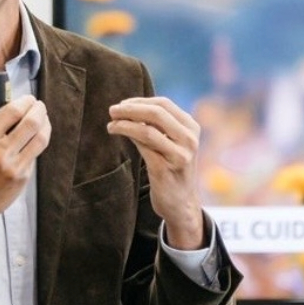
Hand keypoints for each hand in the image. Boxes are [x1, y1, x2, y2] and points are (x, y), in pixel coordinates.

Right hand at [0, 95, 50, 256]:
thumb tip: (19, 113)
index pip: (12, 110)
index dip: (26, 102)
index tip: (30, 99)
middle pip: (31, 122)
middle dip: (40, 110)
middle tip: (41, 107)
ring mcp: (13, 164)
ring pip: (39, 137)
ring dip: (46, 125)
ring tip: (44, 121)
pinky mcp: (22, 177)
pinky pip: (35, 155)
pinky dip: (38, 144)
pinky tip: (37, 140)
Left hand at [108, 97, 205, 249]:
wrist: (181, 203)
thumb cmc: (173, 169)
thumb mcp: (173, 143)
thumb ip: (159, 125)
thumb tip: (128, 108)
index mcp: (192, 127)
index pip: (164, 104)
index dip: (140, 101)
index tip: (123, 104)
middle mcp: (189, 139)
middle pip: (156, 112)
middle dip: (130, 109)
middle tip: (112, 110)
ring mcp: (179, 155)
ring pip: (147, 129)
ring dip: (124, 123)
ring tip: (111, 123)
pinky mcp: (165, 169)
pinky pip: (142, 146)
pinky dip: (127, 135)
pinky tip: (116, 133)